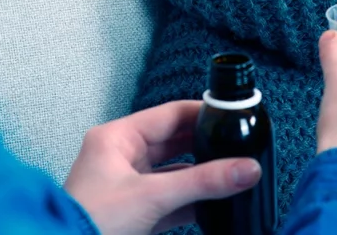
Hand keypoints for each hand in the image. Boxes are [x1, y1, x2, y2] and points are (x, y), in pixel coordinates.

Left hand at [65, 100, 261, 234]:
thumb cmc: (90, 223)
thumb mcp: (152, 198)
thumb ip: (203, 184)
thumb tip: (247, 169)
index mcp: (116, 138)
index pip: (169, 115)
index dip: (202, 113)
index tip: (233, 116)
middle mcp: (119, 156)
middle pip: (174, 143)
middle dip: (206, 147)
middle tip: (239, 146)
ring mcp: (125, 185)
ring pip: (173, 173)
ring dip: (200, 177)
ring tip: (234, 175)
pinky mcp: (132, 212)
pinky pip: (169, 199)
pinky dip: (190, 202)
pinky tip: (214, 204)